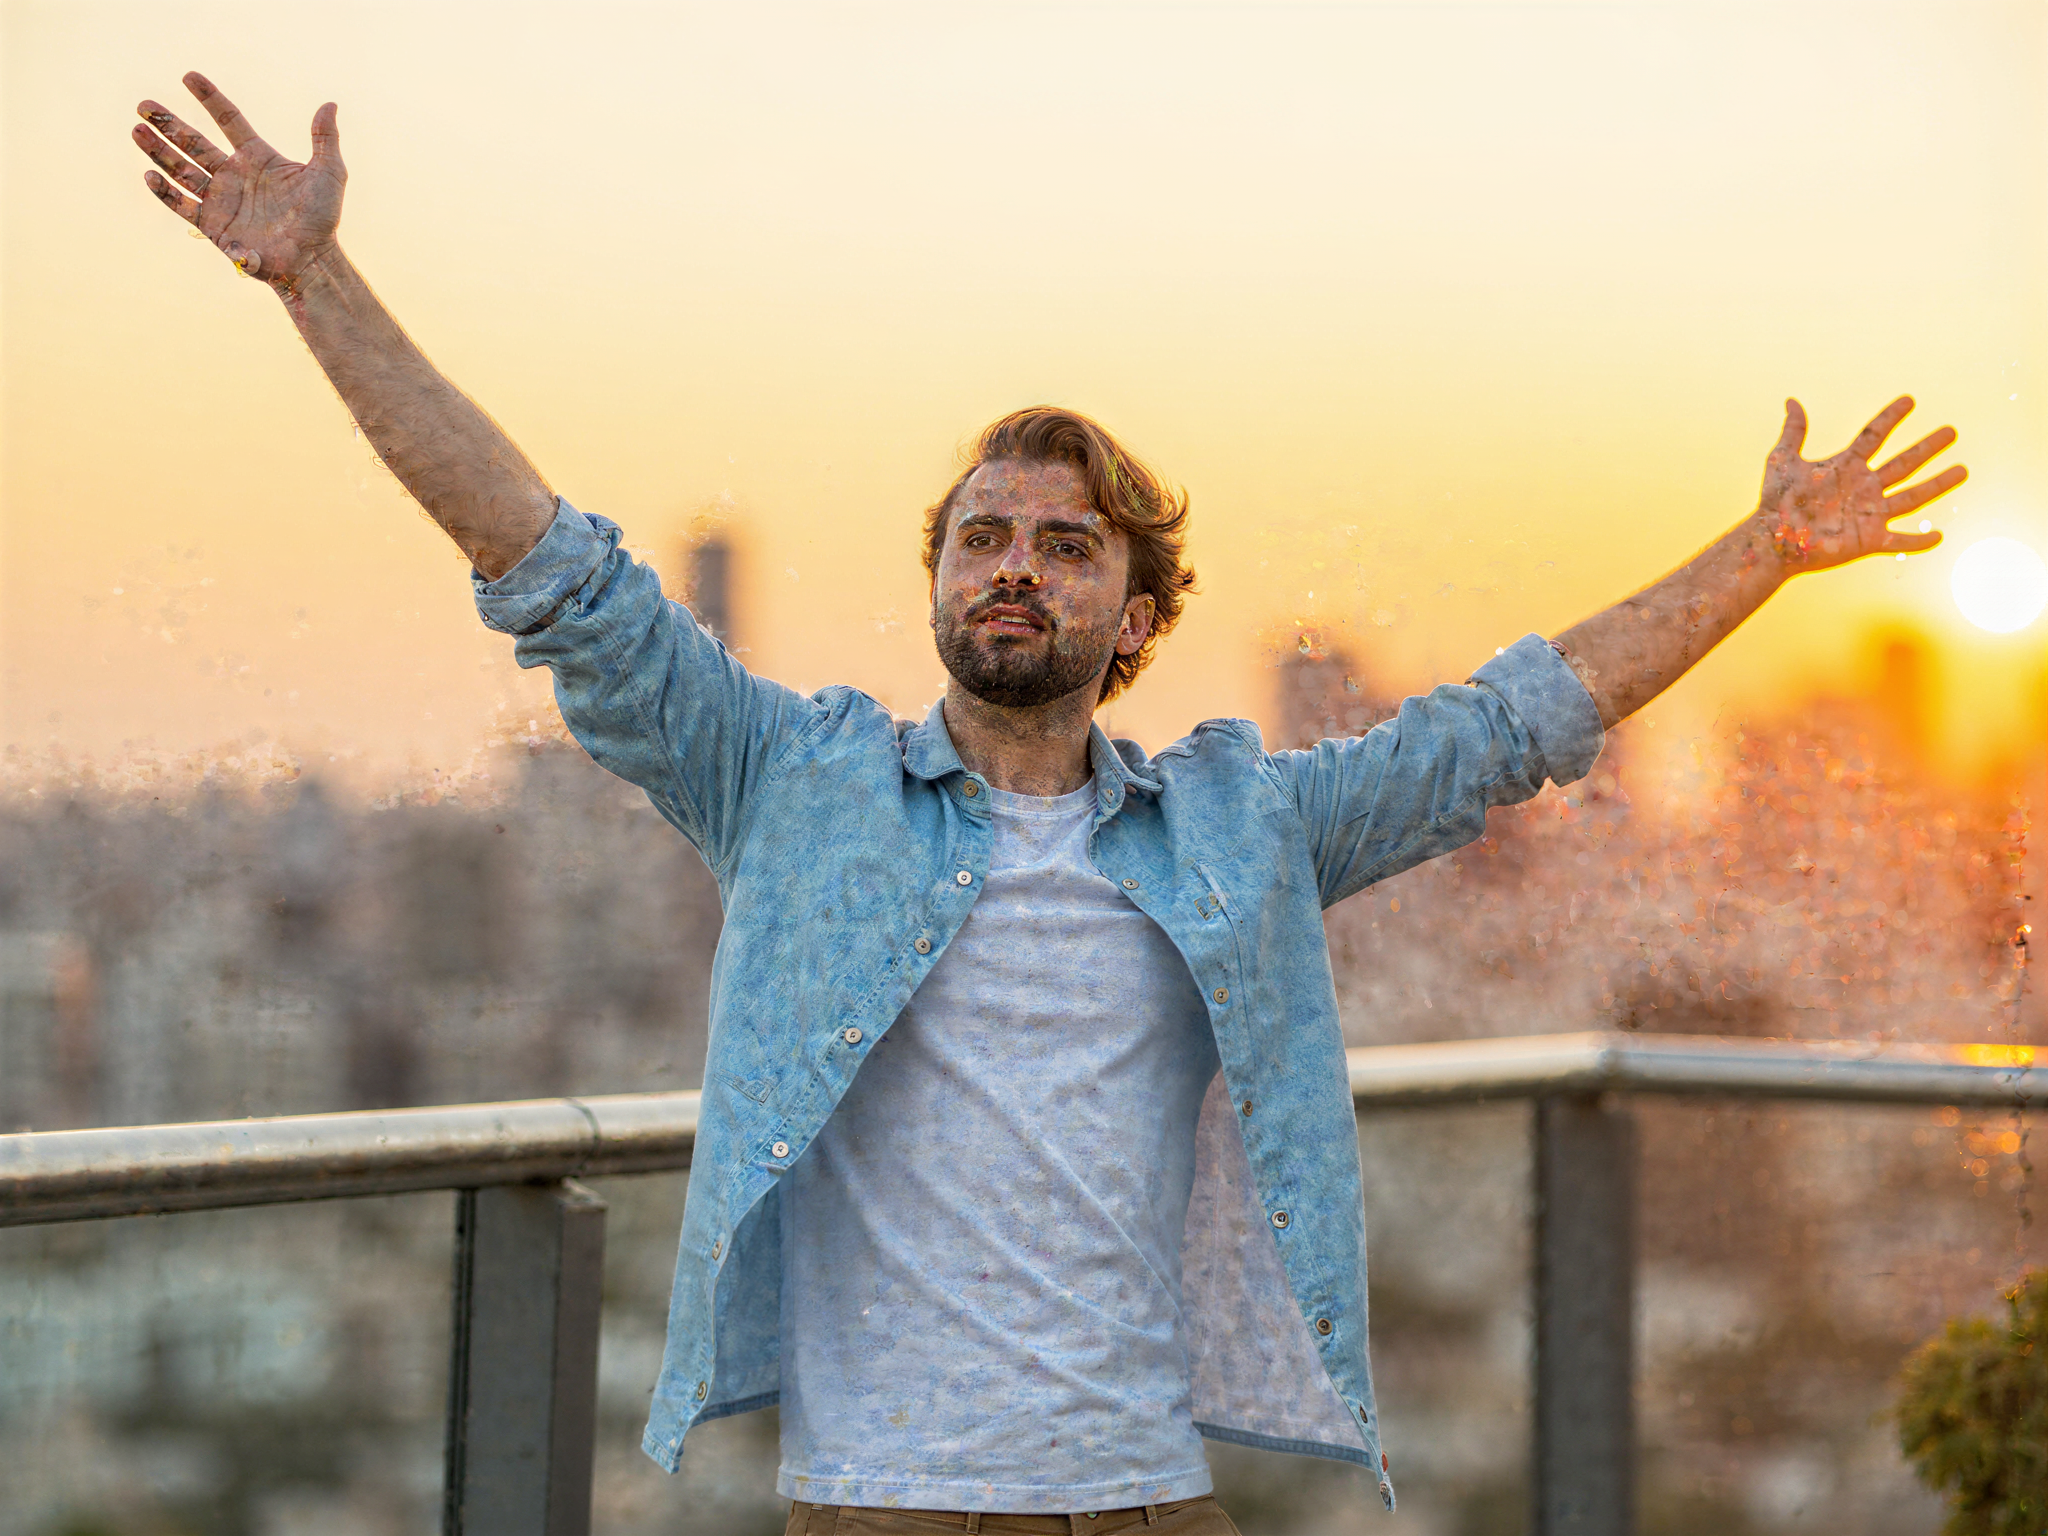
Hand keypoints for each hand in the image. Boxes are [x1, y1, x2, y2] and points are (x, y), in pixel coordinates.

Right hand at [133, 73, 342, 290]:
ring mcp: (222, 200)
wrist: (312, 260)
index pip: (229, 120)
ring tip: (136, 130)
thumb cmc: (322, 219)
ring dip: (158, 151)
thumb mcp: (329, 174)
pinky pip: (182, 205)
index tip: (188, 76)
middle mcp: (234, 175)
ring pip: (181, 169)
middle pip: (194, 142)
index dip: (209, 98)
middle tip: (143, 106)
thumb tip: (329, 104)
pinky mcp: (214, 226)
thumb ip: (325, 139)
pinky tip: (150, 175)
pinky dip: (165, 192)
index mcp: (258, 157)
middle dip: (168, 124)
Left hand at [1756, 396, 1966, 574]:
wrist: (1771, 541)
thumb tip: (1791, 400)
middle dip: (1928, 447)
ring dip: (1938, 485)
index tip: (1909, 400)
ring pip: (1912, 497)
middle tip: (1952, 431)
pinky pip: (1900, 542)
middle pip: (1903, 463)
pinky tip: (1939, 536)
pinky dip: (1919, 541)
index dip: (1890, 417)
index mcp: (1846, 466)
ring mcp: (1868, 514)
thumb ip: (1793, 431)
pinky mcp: (1868, 541)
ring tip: (1962, 471)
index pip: (1874, 436)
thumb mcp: (1783, 461)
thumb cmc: (1775, 502)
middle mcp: (1863, 488)